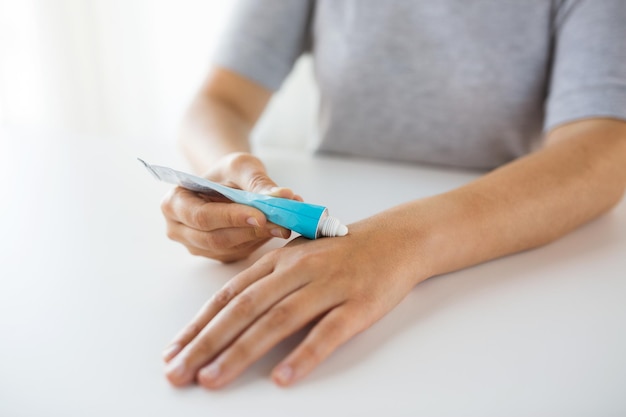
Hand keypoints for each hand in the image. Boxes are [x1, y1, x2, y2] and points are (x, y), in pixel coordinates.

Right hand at [160, 152, 301, 262]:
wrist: (226, 181)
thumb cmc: (227, 172)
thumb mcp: (242, 166)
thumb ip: (259, 182)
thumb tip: (283, 196)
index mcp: (174, 203)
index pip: (202, 216)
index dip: (231, 218)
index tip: (261, 215)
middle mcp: (179, 229)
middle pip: (215, 238)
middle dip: (250, 231)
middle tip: (282, 223)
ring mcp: (197, 246)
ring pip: (230, 249)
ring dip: (259, 238)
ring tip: (285, 222)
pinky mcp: (217, 255)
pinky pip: (239, 253)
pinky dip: (259, 242)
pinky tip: (275, 228)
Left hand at [161, 213, 429, 387]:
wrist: (396, 240)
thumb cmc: (342, 252)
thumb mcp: (298, 256)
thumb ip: (266, 280)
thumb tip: (227, 314)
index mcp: (279, 260)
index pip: (229, 294)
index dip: (199, 324)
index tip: (173, 351)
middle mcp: (298, 270)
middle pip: (244, 308)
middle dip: (206, 343)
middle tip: (178, 373)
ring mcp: (328, 286)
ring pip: (277, 320)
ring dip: (241, 352)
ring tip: (212, 379)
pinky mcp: (358, 304)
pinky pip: (328, 332)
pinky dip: (304, 355)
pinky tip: (283, 378)